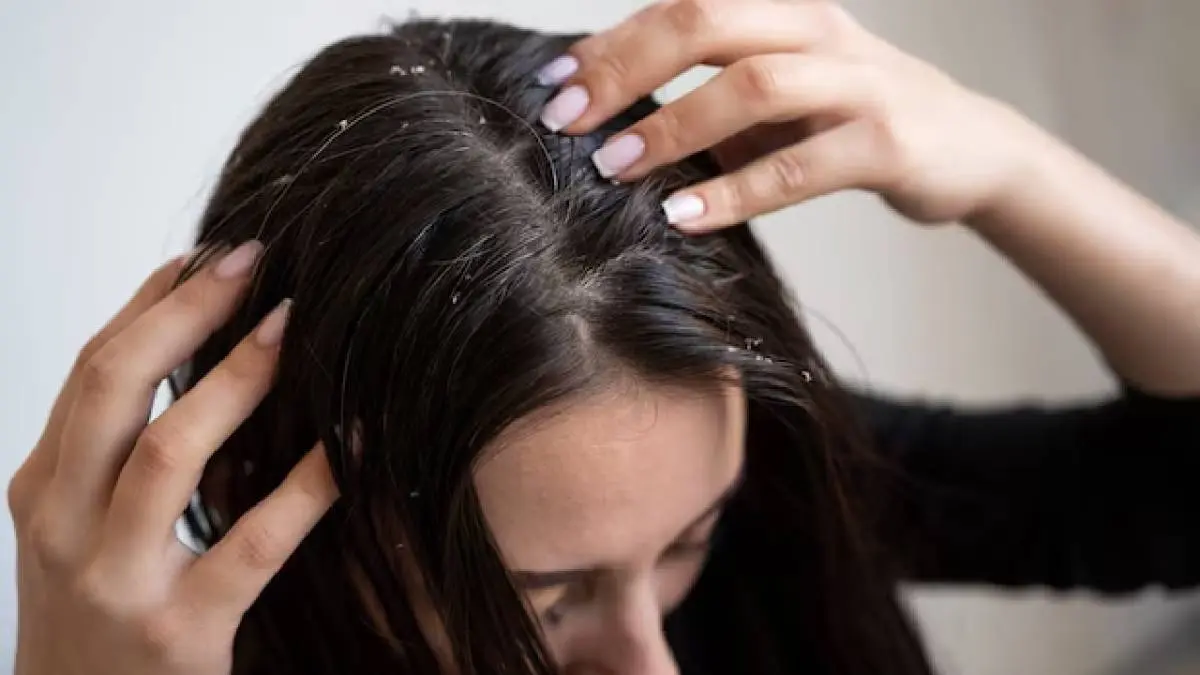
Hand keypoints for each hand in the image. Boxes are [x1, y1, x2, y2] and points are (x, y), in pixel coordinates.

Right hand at [7, 243, 336, 674]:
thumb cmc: (94, 619)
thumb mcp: (79, 532)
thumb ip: (117, 456)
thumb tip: (195, 354)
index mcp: (40, 490)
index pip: (91, 371)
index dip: (150, 303)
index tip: (207, 255)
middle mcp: (63, 526)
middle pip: (114, 387)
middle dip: (185, 313)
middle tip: (252, 261)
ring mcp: (117, 580)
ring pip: (170, 452)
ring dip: (235, 379)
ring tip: (291, 324)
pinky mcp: (181, 631)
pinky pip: (254, 539)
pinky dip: (308, 484)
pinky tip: (349, 442)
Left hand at [536, 0, 1040, 230]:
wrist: (970, 148)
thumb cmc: (850, 120)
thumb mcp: (778, 94)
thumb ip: (709, 94)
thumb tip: (608, 120)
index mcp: (783, 10)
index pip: (681, 6)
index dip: (610, 42)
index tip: (553, 81)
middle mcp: (817, 30)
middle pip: (706, 23)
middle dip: (625, 68)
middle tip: (567, 120)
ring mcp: (857, 81)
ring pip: (753, 84)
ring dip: (672, 126)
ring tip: (612, 167)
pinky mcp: (888, 141)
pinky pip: (800, 165)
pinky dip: (736, 191)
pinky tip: (684, 215)